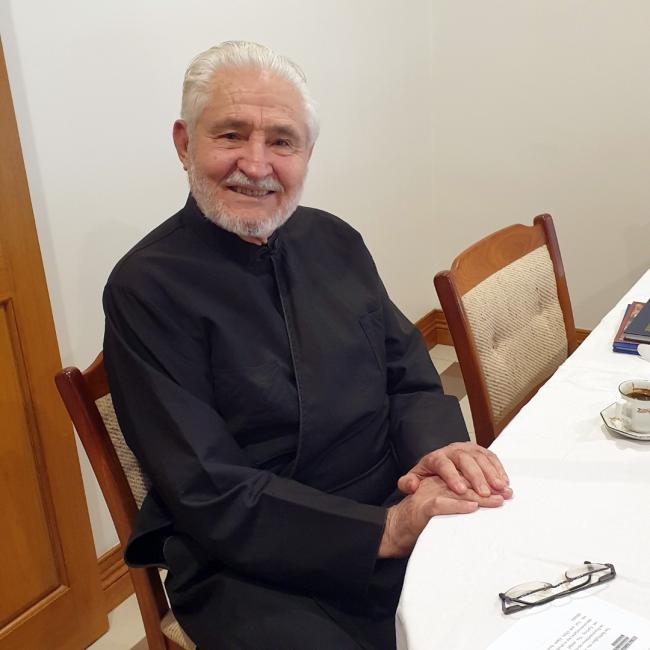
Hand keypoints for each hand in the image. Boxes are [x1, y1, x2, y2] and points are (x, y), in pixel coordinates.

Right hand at [378, 476, 505, 557]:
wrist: (395, 528)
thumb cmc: (420, 517)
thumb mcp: (443, 503)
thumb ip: (459, 498)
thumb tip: (486, 501)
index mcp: (440, 478)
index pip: (466, 473)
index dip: (486, 478)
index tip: (504, 488)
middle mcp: (435, 481)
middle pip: (464, 477)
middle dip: (487, 485)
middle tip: (505, 494)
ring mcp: (428, 492)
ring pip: (456, 489)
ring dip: (478, 495)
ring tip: (495, 500)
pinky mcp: (421, 507)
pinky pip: (441, 504)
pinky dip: (457, 505)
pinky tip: (472, 508)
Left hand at [397, 442, 511, 498]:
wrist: (438, 463)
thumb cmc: (429, 474)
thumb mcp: (415, 478)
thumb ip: (407, 483)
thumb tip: (411, 485)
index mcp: (436, 457)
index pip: (444, 465)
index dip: (452, 477)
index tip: (460, 490)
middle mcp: (452, 450)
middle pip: (465, 460)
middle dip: (477, 477)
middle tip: (485, 493)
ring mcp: (467, 449)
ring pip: (480, 457)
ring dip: (492, 474)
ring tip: (500, 489)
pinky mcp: (480, 451)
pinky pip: (491, 457)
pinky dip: (499, 469)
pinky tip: (504, 482)